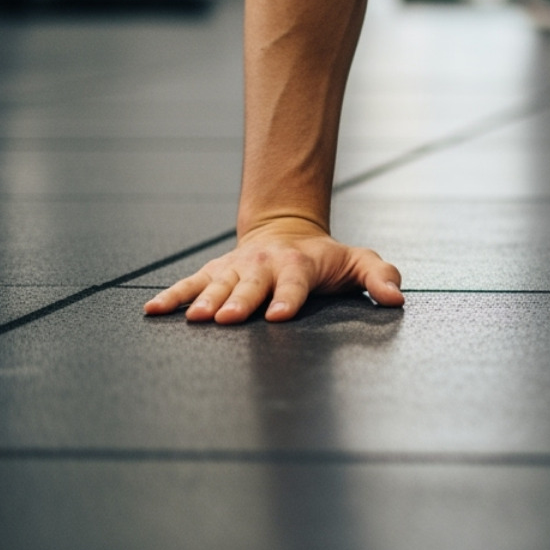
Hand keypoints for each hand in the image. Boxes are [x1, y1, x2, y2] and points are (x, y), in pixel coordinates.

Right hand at [143, 218, 404, 323]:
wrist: (287, 231)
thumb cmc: (326, 258)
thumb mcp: (359, 262)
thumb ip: (379, 277)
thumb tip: (396, 298)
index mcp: (299, 265)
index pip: (294, 284)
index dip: (286, 298)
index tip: (278, 315)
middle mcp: (264, 265)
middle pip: (250, 285)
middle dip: (239, 301)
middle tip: (224, 319)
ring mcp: (236, 268)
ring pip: (217, 285)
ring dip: (203, 300)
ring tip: (193, 317)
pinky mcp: (215, 273)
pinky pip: (190, 283)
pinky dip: (171, 296)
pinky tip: (153, 312)